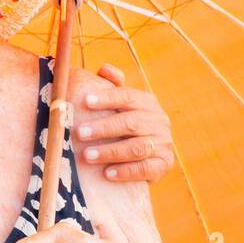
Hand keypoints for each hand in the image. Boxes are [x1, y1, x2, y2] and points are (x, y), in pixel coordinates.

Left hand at [74, 63, 173, 181]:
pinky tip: (107, 174)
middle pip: (131, 122)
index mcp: (147, 102)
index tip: (85, 101)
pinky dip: (126, 171)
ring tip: (87, 156)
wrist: (147, 153)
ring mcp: (163, 143)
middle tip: (79, 133)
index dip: (107, 98)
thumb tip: (105, 69)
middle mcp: (158, 121)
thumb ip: (112, 85)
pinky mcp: (164, 164)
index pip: (127, 97)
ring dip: (111, 151)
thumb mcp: (119, 103)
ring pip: (137, 147)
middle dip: (103, 128)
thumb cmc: (123, 121)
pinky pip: (146, 168)